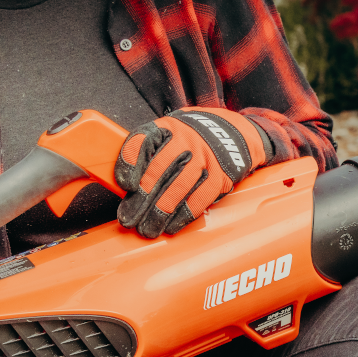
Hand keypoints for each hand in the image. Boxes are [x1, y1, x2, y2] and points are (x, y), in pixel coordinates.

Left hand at [115, 108, 268, 237]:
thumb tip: (127, 190)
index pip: (142, 141)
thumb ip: (149, 154)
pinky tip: (171, 226)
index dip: (131, 164)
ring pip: (178, 187)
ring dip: (160, 211)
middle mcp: (185, 139)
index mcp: (166, 127)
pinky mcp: (220, 175)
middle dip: (141, 198)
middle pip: (159, 170)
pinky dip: (183, 215)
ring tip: (147, 228)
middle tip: (129, 218)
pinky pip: (199, 198)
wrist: (232, 135)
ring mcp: (204, 157)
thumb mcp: (169, 135)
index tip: (125, 185)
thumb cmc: (190, 141)